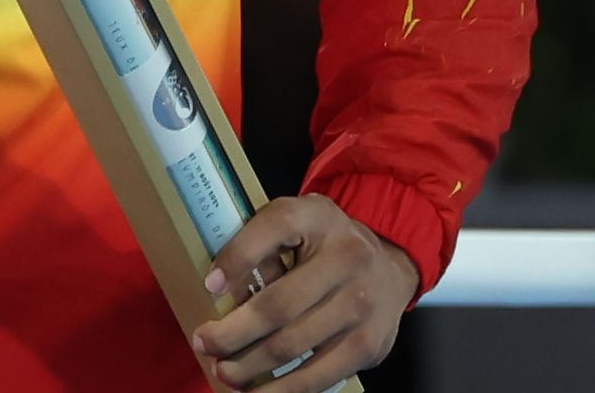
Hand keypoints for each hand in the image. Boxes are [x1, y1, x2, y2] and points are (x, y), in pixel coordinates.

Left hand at [192, 194, 417, 389]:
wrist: (389, 267)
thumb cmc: (326, 245)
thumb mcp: (295, 220)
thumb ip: (259, 240)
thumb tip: (218, 285)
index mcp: (319, 219)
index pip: (274, 228)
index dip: (237, 257)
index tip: (209, 285)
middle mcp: (347, 258)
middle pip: (278, 305)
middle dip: (233, 332)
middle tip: (205, 343)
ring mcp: (361, 305)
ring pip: (293, 346)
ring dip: (251, 366)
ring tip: (225, 372)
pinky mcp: (369, 344)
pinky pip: (319, 376)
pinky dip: (284, 390)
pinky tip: (260, 392)